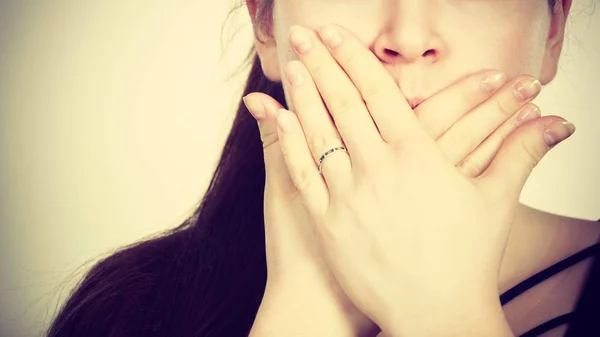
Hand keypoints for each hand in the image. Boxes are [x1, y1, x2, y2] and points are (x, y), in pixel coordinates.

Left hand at [272, 23, 574, 334]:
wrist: (437, 314)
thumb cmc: (466, 260)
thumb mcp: (495, 200)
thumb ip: (520, 153)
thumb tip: (556, 124)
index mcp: (417, 155)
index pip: (379, 93)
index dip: (353, 59)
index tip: (335, 35)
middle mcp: (378, 168)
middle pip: (344, 103)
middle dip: (321, 64)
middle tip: (304, 36)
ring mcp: (348, 195)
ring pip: (319, 133)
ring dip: (303, 96)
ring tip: (292, 67)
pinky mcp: (328, 223)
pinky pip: (302, 174)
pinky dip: (289, 144)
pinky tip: (281, 120)